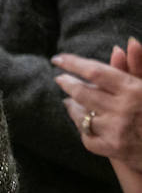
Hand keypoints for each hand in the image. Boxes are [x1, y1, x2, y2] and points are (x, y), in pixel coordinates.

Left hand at [54, 37, 141, 171]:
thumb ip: (138, 66)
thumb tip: (126, 43)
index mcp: (135, 90)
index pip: (96, 72)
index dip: (73, 63)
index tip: (58, 59)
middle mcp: (122, 109)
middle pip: (82, 92)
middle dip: (67, 83)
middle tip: (60, 78)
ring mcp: (116, 130)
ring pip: (81, 115)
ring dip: (73, 106)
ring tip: (69, 100)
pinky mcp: (113, 149)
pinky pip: (86, 137)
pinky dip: (83, 128)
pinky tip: (82, 122)